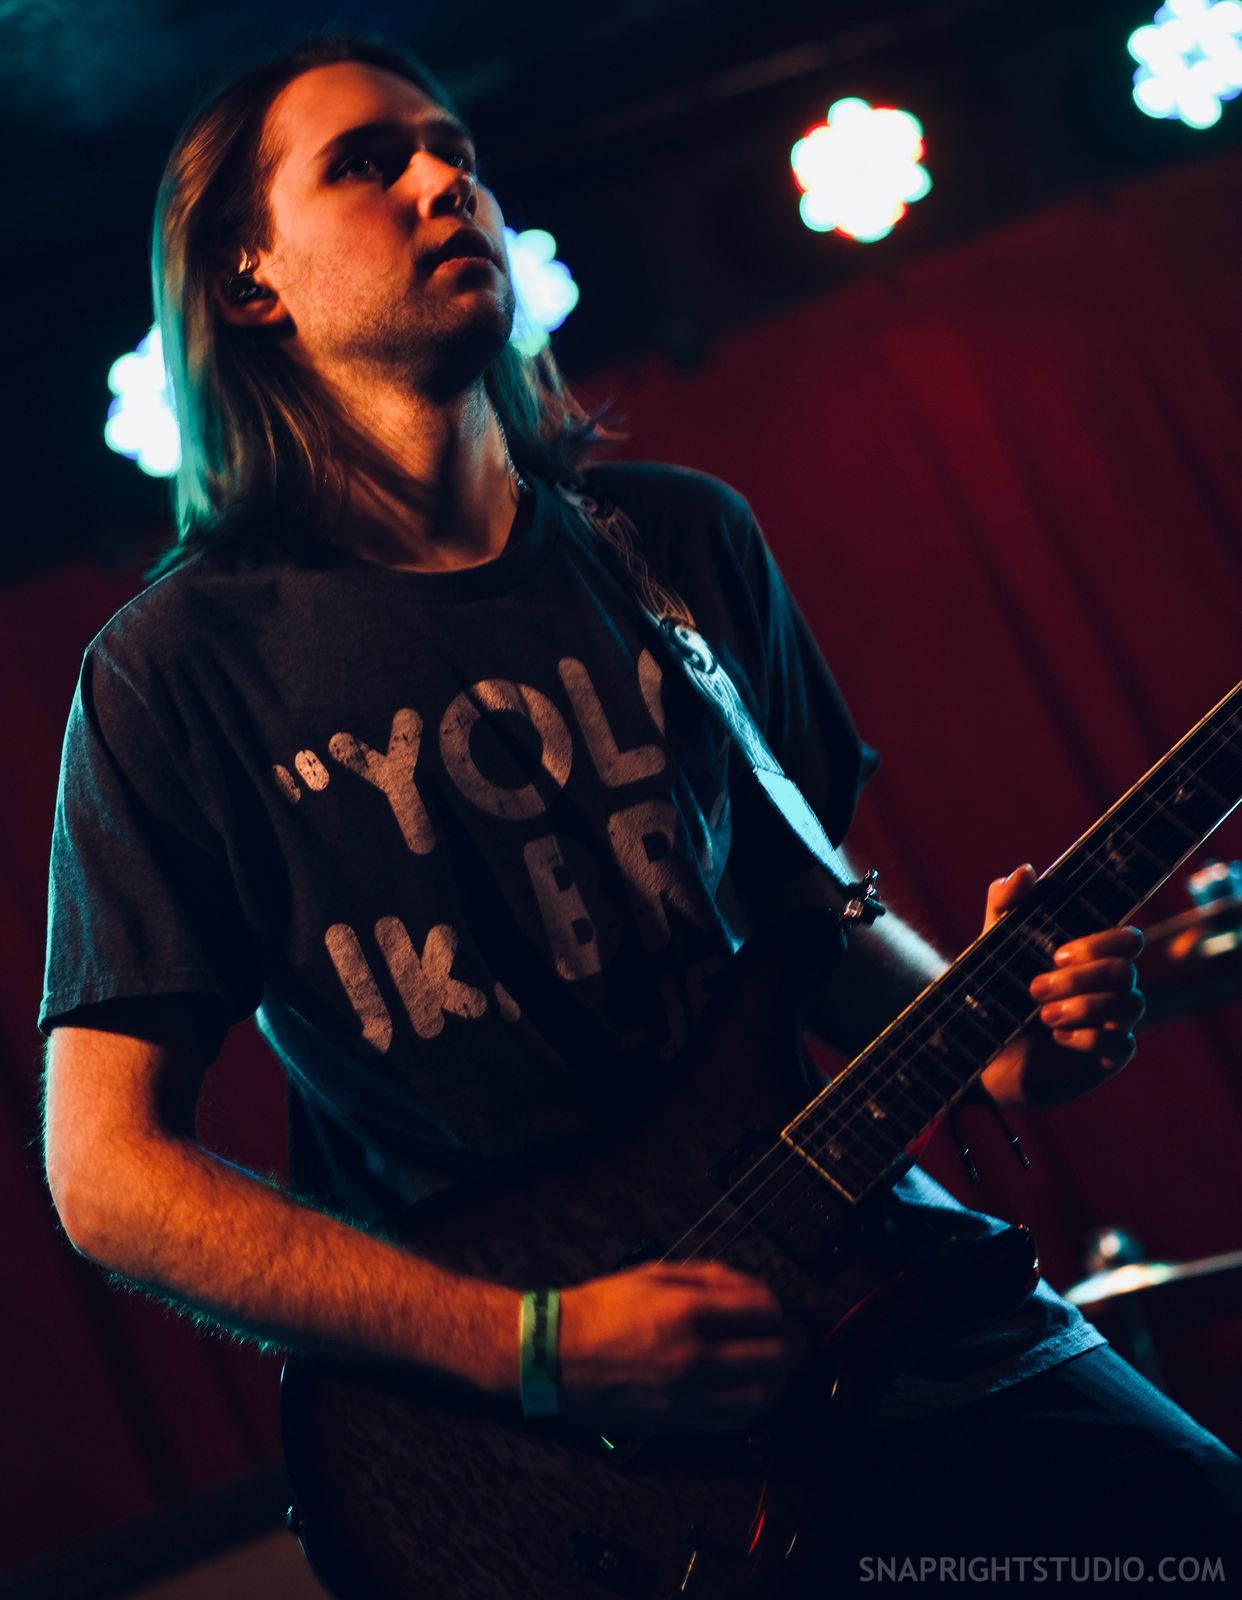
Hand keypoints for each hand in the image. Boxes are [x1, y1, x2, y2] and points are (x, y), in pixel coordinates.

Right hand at [557, 1260, 804, 1431]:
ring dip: (780, 1380)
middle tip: (796, 1336)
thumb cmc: (599, 1309)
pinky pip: (731, 1421)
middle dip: (795, 1343)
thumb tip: (751, 1286)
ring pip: (760, 1396)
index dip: (780, 1306)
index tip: (778, 1305)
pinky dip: (751, 1405)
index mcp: (687, 1311)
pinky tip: (749, 1390)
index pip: (764, 1309)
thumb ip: (709, 1276)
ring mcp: (685, 1394)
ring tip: (777, 1366)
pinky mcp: (676, 1421)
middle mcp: (692, 1356)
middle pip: (774, 1356)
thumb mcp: (655, 1272)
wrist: (553, 1353)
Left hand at [979, 865, 1144, 1108]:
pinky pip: (1120, 1043)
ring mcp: (1113, 1022)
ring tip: (1042, 1015)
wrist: (980, 1050)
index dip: (1103, 942)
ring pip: (1130, 1004)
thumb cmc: (994, 993)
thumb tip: (1025, 870)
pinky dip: (1085, 1038)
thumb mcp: (993, 947)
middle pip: (1127, 970)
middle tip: (1035, 988)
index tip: (1057, 953)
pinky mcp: (1108, 1056)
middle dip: (1080, 978)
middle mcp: (1109, 987)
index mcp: (1090, 957)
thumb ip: (1004, 905)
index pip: (1128, 939)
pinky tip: (1057, 1037)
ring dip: (1081, 1007)